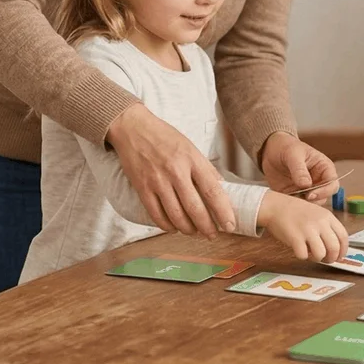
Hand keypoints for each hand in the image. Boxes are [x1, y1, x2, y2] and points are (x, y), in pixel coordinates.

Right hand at [106, 104, 236, 238]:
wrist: (133, 128)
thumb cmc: (165, 137)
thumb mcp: (191, 147)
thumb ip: (205, 169)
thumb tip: (221, 189)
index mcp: (192, 160)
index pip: (212, 191)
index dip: (223, 211)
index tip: (230, 225)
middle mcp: (175, 171)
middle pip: (195, 207)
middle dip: (207, 226)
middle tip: (213, 235)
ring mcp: (157, 181)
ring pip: (176, 215)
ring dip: (188, 229)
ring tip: (195, 232)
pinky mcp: (141, 188)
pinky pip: (156, 214)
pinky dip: (167, 225)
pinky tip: (174, 228)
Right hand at [257, 192, 348, 261]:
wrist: (276, 206)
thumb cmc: (295, 211)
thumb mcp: (317, 213)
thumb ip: (326, 227)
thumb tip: (336, 248)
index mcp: (327, 216)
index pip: (343, 236)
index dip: (343, 250)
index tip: (339, 257)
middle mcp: (320, 223)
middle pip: (334, 247)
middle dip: (332, 258)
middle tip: (326, 260)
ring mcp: (308, 230)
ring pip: (321, 254)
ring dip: (317, 259)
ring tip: (311, 254)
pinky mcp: (295, 238)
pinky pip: (304, 256)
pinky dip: (302, 257)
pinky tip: (299, 250)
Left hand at [259, 132, 338, 201]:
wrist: (270, 150)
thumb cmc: (286, 147)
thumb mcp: (293, 154)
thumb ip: (299, 169)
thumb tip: (306, 185)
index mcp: (324, 168)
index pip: (332, 184)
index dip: (325, 191)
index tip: (310, 195)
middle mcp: (318, 181)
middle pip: (324, 197)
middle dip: (313, 200)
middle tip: (299, 199)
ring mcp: (307, 190)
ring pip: (312, 204)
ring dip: (303, 205)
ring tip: (290, 199)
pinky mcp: (295, 195)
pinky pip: (298, 205)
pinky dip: (293, 206)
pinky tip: (284, 201)